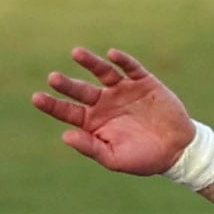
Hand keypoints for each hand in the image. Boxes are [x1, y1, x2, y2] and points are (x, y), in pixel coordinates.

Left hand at [32, 47, 195, 176]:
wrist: (177, 150)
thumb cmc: (143, 159)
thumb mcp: (115, 159)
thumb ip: (91, 147)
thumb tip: (65, 136)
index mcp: (94, 123)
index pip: (68, 111)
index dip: (52, 105)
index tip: (36, 98)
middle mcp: (105, 103)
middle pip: (81, 91)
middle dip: (67, 84)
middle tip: (53, 78)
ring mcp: (123, 90)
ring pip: (103, 73)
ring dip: (90, 63)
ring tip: (76, 53)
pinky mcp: (143, 82)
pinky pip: (130, 68)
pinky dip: (122, 61)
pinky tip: (112, 55)